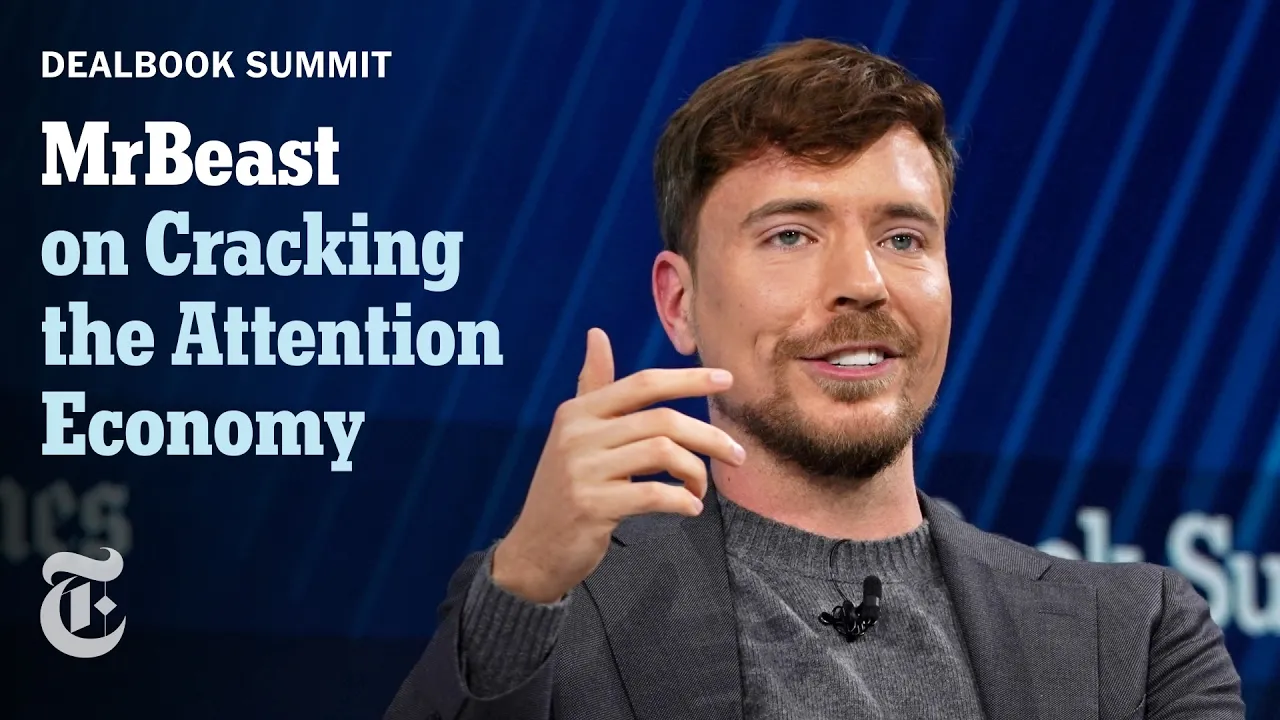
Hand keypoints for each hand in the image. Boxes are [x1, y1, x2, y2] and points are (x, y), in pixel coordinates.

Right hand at [492, 328, 744, 602]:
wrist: (533, 549)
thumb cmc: (565, 488)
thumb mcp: (575, 434)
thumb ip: (593, 386)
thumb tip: (597, 333)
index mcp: (578, 411)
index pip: (643, 384)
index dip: (688, 379)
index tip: (727, 380)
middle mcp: (578, 434)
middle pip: (662, 420)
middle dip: (709, 435)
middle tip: (737, 454)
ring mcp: (583, 470)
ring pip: (663, 453)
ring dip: (696, 471)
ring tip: (701, 488)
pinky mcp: (592, 506)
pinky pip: (653, 494)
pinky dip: (681, 500)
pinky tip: (690, 507)